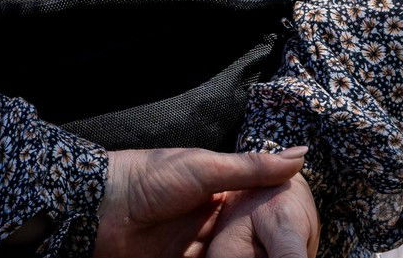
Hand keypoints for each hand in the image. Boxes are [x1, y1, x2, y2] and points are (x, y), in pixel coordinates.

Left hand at [92, 147, 307, 257]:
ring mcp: (196, 245)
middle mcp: (212, 218)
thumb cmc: (149, 177)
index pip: (259, 204)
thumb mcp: (205, 167)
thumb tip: (300, 155)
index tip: (306, 230)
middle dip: (264, 247)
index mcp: (219, 188)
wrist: (97, 208)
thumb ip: (251, 167)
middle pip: (247, 237)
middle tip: (294, 252)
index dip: (279, 216)